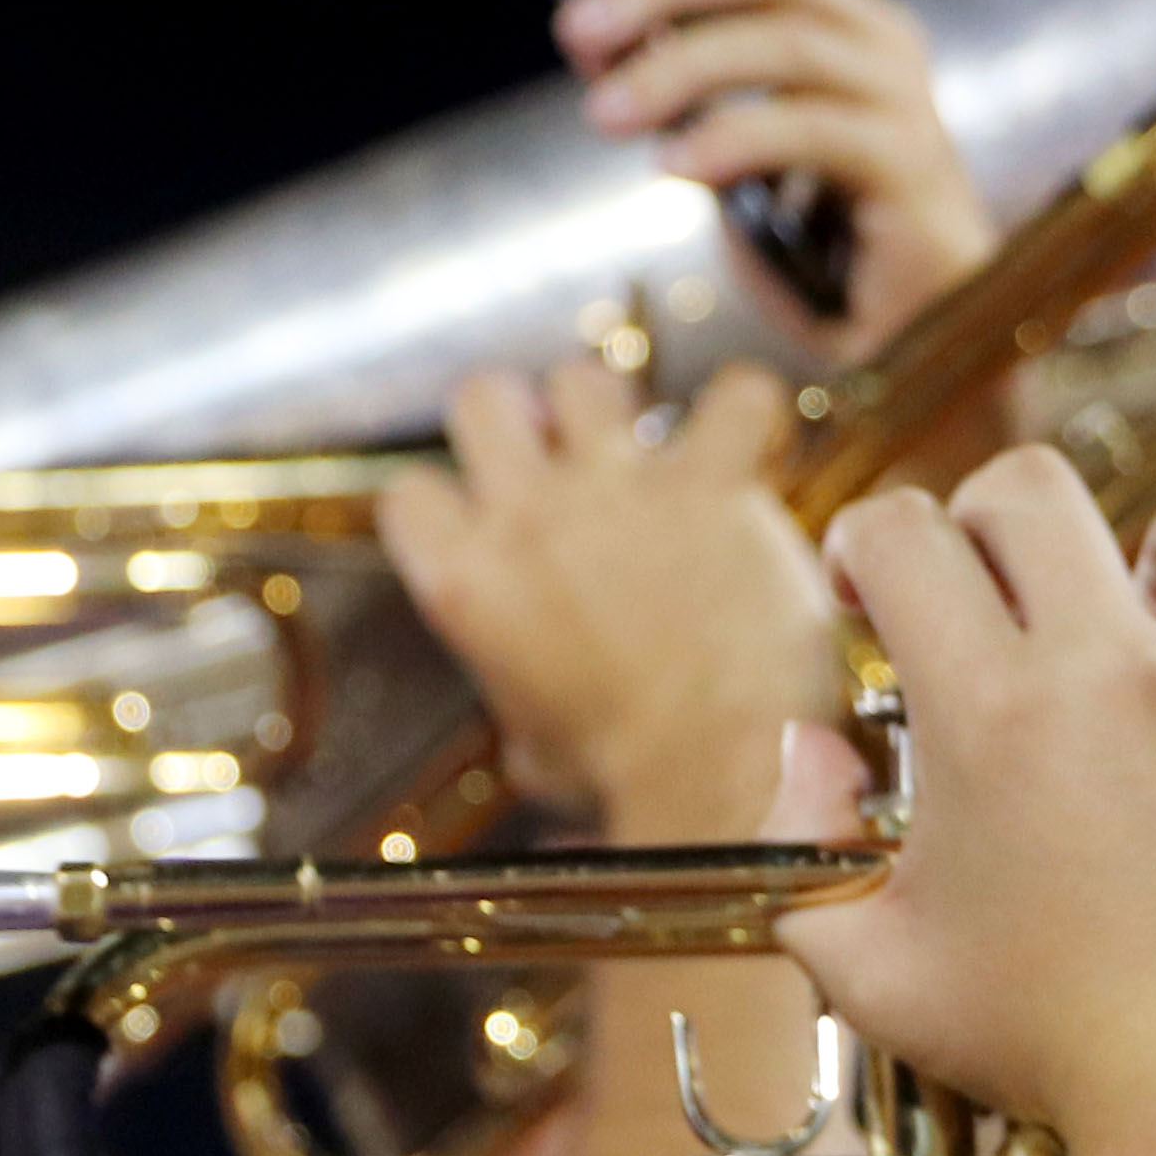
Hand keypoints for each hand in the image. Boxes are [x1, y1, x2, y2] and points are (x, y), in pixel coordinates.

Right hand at [381, 360, 841, 842]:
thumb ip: (520, 695)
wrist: (714, 769)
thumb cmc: (624, 778)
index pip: (407, 494)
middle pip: (481, 397)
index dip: (446, 504)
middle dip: (518, 420)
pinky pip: (738, 397)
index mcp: (464, 582)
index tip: (479, 522)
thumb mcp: (534, 750)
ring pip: (584, 378)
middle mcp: (529, 515)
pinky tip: (748, 442)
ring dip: (611, 408)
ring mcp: (619, 488)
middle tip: (557, 462)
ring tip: (643, 452)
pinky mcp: (711, 482)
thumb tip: (536, 713)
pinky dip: (748, 411)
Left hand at [555, 0, 994, 344]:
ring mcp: (903, 98)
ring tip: (605, 113)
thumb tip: (598, 39)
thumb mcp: (729, 158)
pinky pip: (813, 130)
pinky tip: (677, 167)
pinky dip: (736, 138)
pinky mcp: (912, 164)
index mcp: (837, 22)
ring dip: (681, 69)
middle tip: (574, 28)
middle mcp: (878, 40)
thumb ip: (684, 96)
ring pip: (785, 45)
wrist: (910, 345)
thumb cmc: (816, 254)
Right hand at [771, 451, 1155, 1155]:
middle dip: (997, 525)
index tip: (890, 586)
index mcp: (992, 717)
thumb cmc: (1062, 1065)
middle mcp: (1122, 671)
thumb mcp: (879, 978)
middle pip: (1036, 490)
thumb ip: (805, 848)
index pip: (907, 533)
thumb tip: (810, 746)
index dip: (881, 542)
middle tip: (1008, 596)